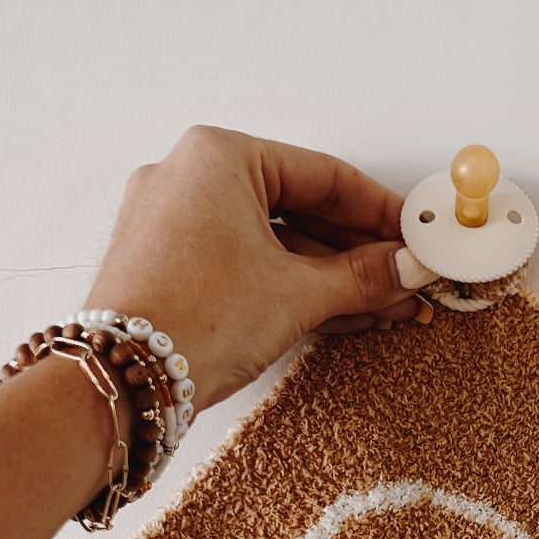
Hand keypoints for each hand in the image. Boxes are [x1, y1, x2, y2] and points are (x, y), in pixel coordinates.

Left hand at [87, 125, 433, 409]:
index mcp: (218, 156)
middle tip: (404, 279)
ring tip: (382, 306)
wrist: (123, 383)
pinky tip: (339, 312)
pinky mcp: (168, 264)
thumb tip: (406, 269)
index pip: (324, 175)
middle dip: (358, 254)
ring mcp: (173, 221)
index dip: (380, 212)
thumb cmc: (190, 320)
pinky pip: (243, 263)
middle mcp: (189, 177)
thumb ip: (363, 276)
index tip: (414, 237)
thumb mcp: (298, 294)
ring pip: (272, 241)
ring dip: (330, 277)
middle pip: (299, 209)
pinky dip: (288, 286)